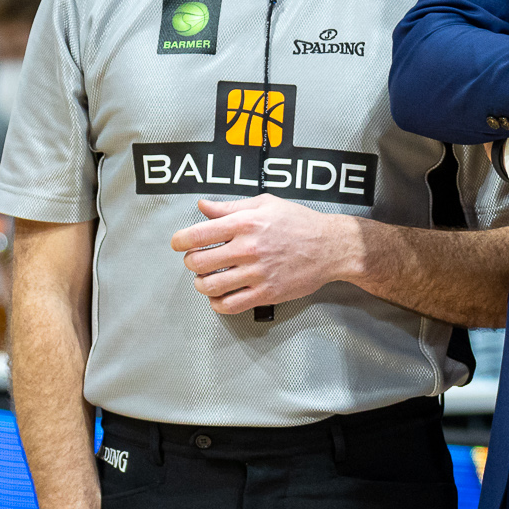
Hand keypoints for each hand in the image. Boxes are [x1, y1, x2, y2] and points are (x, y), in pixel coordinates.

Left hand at [169, 195, 356, 314]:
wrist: (330, 246)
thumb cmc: (299, 222)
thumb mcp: (265, 203)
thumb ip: (230, 206)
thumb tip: (203, 206)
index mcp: (245, 222)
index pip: (198, 234)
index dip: (180, 241)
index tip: (178, 244)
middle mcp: (248, 248)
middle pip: (199, 262)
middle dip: (191, 262)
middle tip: (195, 261)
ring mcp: (257, 273)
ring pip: (210, 286)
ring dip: (201, 284)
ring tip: (205, 279)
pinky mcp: (266, 293)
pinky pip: (230, 305)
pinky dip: (217, 304)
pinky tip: (218, 297)